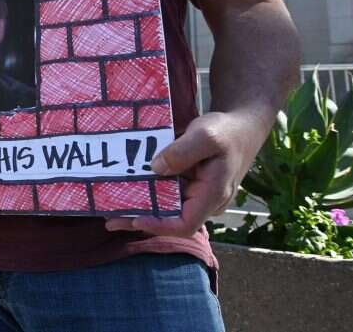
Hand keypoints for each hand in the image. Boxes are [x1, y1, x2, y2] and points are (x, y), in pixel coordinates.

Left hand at [106, 110, 266, 236]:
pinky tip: (128, 185)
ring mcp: (198, 194)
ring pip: (168, 207)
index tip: (134, 219)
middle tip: (110, 219)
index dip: (158, 226)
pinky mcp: (191, 184)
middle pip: (172, 219)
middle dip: (141, 219)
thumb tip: (156, 167)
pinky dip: (149, 191)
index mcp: (212, 194)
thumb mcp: (205, 135)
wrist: (242, 125)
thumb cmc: (226, 131)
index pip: (185, 224)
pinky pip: (168, 192)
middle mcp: (205, 201)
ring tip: (111, 206)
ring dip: (142, 206)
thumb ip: (183, 151)